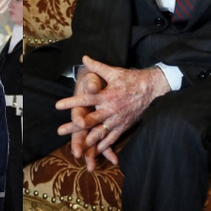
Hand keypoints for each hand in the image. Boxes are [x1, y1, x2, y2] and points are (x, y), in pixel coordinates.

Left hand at [56, 56, 170, 168]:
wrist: (153, 89)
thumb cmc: (131, 79)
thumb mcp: (114, 72)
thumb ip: (97, 67)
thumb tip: (83, 58)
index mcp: (107, 96)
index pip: (86, 99)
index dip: (72, 102)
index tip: (58, 105)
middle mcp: (111, 110)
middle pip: (90, 120)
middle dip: (74, 126)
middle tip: (60, 131)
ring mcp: (117, 120)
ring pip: (100, 133)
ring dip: (87, 141)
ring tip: (75, 148)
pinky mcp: (123, 127)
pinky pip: (112, 139)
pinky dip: (103, 147)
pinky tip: (94, 153)